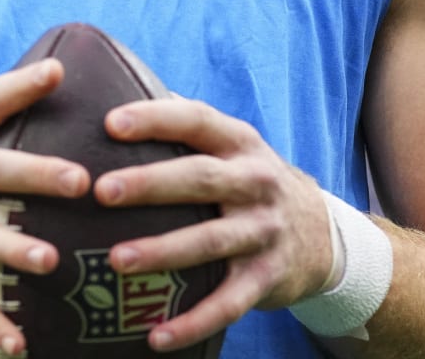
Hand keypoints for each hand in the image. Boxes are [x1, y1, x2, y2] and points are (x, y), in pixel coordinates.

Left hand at [92, 99, 335, 352]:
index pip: (196, 121)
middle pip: (200, 179)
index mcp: (240, 143)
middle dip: (150, 184)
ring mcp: (263, 232)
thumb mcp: (232, 146)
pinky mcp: (266, 279)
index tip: (110, 123)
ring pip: (210, 242)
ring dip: (162, 252)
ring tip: (116, 260)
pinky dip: (193, 322)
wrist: (321, 234)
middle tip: (102, 191)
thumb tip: (115, 90)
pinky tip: (155, 336)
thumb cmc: (250, 182)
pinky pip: (228, 304)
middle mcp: (255, 183)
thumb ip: (185, 126)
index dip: (155, 119)